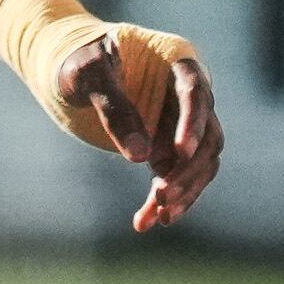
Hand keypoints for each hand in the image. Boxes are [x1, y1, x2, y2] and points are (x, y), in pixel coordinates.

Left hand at [67, 24, 225, 233]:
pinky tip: (147, 222)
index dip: (192, 124)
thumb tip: (140, 157)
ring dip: (186, 191)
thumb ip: (113, 107)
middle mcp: (190, 93)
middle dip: (187, 169)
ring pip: (201, 162)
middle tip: (161, 195)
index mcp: (177, 61)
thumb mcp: (88, 75)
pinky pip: (179, 176)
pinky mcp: (171, 147)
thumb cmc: (82, 61)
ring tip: (160, 216)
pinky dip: (169, 199)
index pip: (195, 92)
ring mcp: (184, 122)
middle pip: (207, 135)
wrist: (76, 72)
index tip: (178, 154)